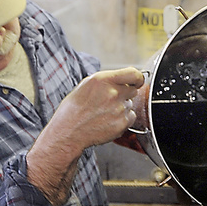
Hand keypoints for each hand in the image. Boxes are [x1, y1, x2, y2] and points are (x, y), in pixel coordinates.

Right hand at [26, 67, 145, 205]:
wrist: (69, 131)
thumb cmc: (73, 109)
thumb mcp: (87, 85)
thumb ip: (107, 80)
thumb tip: (123, 79)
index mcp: (102, 80)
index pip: (133, 74)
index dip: (138, 78)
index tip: (137, 81)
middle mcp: (113, 93)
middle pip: (133, 90)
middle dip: (125, 94)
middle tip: (110, 102)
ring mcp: (119, 108)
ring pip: (130, 104)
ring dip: (122, 108)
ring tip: (104, 113)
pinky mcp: (122, 123)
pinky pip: (130, 117)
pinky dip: (123, 119)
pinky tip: (108, 121)